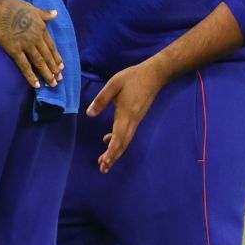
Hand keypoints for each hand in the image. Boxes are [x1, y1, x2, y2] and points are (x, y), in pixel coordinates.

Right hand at [0, 0, 62, 90]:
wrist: (1, 5)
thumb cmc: (16, 6)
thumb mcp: (34, 8)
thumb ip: (45, 14)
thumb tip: (56, 13)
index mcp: (42, 29)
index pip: (52, 47)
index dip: (57, 58)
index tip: (61, 67)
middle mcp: (36, 39)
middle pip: (47, 56)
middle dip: (54, 69)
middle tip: (59, 80)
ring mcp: (26, 45)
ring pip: (39, 62)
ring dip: (46, 74)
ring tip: (52, 84)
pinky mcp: (14, 50)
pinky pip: (24, 65)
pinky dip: (31, 76)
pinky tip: (36, 84)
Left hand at [86, 59, 168, 173]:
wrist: (154, 75)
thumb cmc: (133, 77)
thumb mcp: (114, 84)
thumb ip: (101, 99)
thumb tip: (89, 114)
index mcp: (125, 114)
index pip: (118, 137)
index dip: (111, 151)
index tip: (105, 162)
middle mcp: (132, 121)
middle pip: (123, 144)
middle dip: (113, 157)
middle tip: (103, 169)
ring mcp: (135, 120)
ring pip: (125, 140)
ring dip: (115, 152)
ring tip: (105, 162)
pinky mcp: (136, 117)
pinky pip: (127, 133)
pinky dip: (118, 141)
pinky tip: (108, 140)